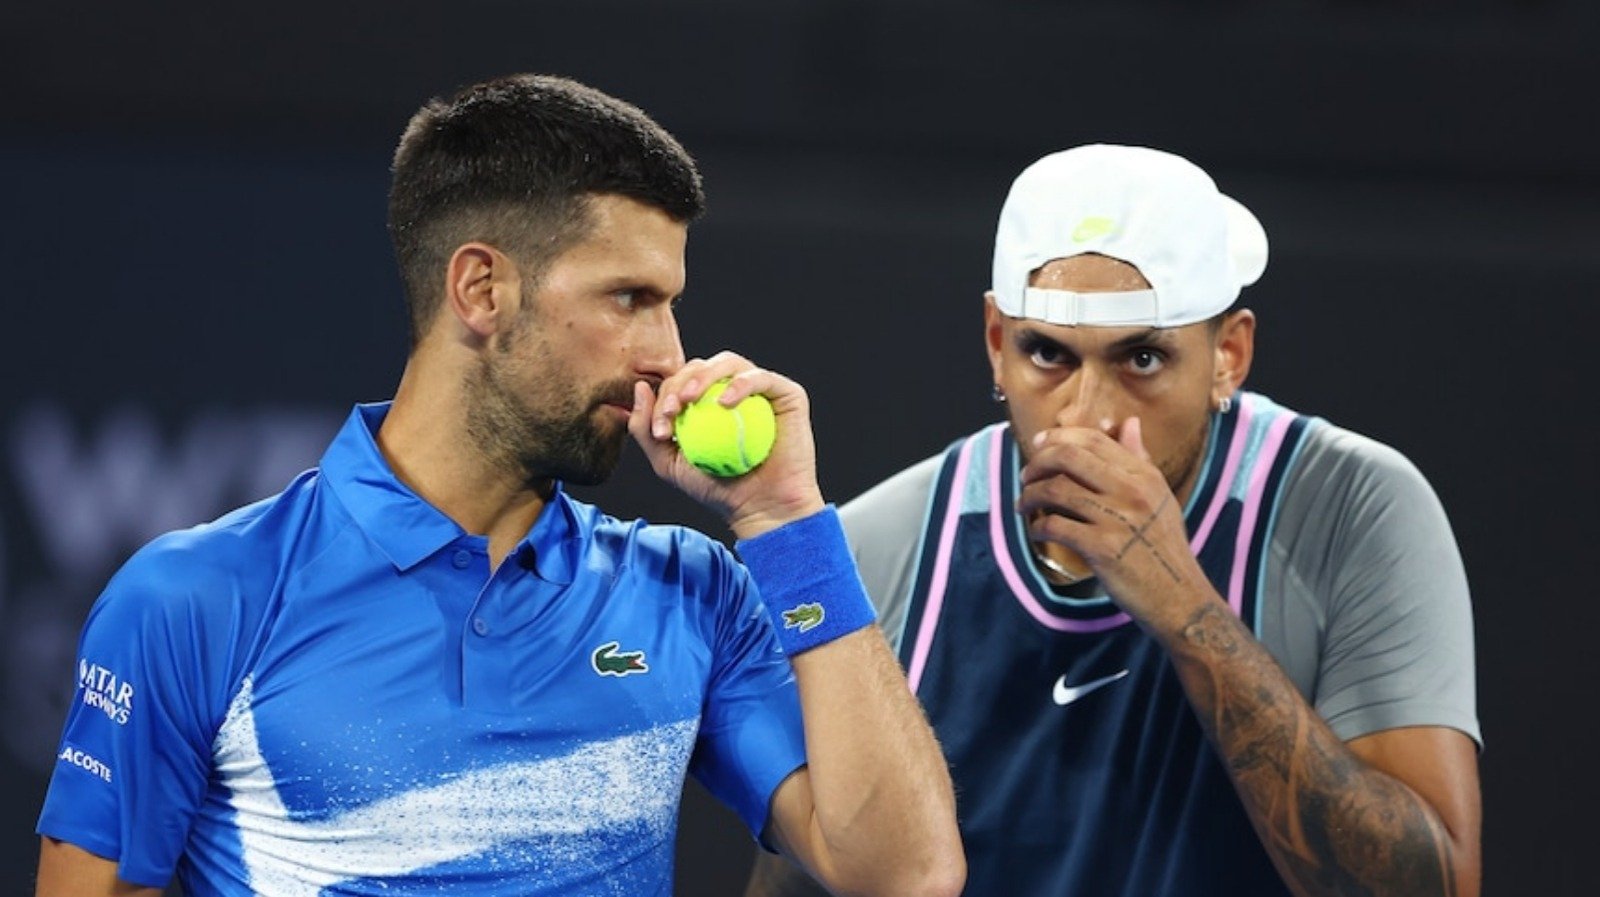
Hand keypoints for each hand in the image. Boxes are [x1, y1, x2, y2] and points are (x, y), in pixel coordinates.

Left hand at [629, 350, 824, 537]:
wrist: (763, 509)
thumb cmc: (717, 490)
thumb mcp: (668, 464)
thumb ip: (646, 429)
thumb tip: (639, 388)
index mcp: (709, 400)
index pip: (681, 382)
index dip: (665, 396)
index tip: (659, 430)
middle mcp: (735, 390)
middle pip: (701, 367)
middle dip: (679, 383)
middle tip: (672, 410)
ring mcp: (762, 390)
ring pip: (729, 363)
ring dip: (704, 376)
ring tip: (690, 399)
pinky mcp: (787, 394)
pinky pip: (762, 378)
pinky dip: (740, 384)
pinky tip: (725, 402)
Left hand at [1016, 416, 1209, 628]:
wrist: (1180, 597)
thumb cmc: (1165, 547)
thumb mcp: (1160, 497)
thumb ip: (1140, 459)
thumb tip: (1129, 423)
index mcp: (1144, 476)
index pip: (1094, 440)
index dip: (1059, 437)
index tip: (1038, 444)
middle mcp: (1131, 491)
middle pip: (1069, 457)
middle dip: (1038, 463)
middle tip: (1025, 476)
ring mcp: (1116, 519)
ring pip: (1056, 490)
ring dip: (1030, 496)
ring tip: (1023, 505)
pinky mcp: (1101, 548)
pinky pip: (1055, 526)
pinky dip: (1038, 527)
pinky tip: (1037, 532)